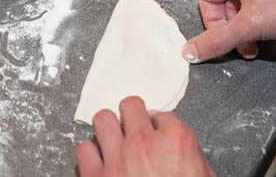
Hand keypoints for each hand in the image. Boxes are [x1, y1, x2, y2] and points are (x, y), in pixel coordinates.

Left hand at [76, 96, 213, 176]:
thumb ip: (191, 160)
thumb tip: (183, 155)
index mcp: (176, 141)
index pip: (163, 114)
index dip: (160, 126)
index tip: (157, 133)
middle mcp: (144, 142)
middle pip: (130, 106)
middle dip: (132, 118)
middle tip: (133, 130)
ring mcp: (117, 157)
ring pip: (102, 119)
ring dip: (108, 130)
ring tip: (113, 141)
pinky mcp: (95, 176)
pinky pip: (83, 149)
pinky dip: (90, 155)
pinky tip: (99, 163)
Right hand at [180, 0, 275, 63]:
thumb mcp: (248, 26)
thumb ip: (217, 40)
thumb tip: (189, 52)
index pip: (206, 1)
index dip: (214, 26)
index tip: (229, 42)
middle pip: (225, 4)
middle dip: (234, 29)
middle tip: (247, 47)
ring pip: (245, 5)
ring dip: (249, 26)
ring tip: (262, 41)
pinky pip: (262, 2)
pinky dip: (264, 18)